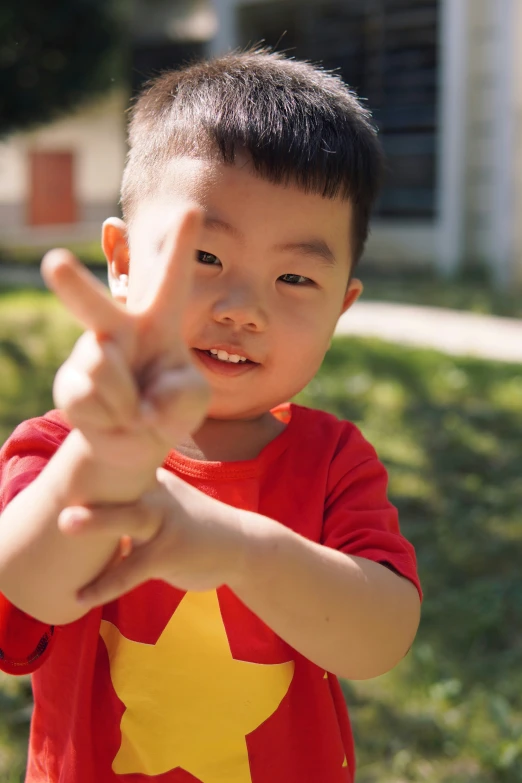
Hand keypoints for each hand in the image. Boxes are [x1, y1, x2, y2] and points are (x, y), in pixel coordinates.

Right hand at [41, 205, 209, 500]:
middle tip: (55, 263)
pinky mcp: (70, 384)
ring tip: (136, 410)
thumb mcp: (193, 400)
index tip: (193, 209)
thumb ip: (182, 395)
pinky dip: (112, 418)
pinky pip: (89, 398)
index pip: (171, 279)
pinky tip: (116, 418)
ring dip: (127, 399)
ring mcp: (90, 354)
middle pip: (94, 303)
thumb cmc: (170, 406)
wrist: (136, 441)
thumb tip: (138, 401)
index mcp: (159, 321)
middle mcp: (119, 328)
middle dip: (72, 283)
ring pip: (102, 366)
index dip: (181, 245)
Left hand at [57, 468, 264, 605]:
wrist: (241, 544)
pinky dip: (105, 584)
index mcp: (152, 479)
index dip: (92, 462)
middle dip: (95, 477)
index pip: (118, 466)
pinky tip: (81, 595)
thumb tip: (89, 500)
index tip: (65, 467)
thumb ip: (135, 496)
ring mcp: (166, 522)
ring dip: (99, 521)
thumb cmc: (194, 524)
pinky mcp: (170, 553)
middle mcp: (158, 493)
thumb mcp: (168, 500)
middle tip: (64, 479)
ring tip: (65, 523)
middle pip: (124, 484)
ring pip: (130, 520)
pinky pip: (132, 570)